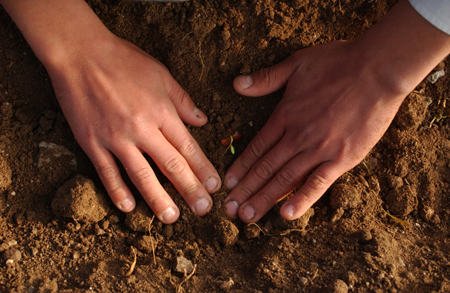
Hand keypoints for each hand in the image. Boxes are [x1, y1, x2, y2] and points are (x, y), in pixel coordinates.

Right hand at [48, 36, 220, 222]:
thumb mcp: (161, 74)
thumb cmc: (123, 60)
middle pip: (170, 165)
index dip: (203, 169)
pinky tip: (128, 207)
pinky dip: (117, 191)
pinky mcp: (91, 142)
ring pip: (140, 175)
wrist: (79, 53)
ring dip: (157, 199)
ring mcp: (115, 138)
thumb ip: (183, 101)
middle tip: (203, 210)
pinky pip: (106, 172)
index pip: (188, 147)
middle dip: (190, 190)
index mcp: (161, 111)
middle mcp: (141, 128)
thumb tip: (202, 121)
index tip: (215, 187)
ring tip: (170, 218)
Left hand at [222, 0, 449, 222]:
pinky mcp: (342, 159)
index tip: (228, 184)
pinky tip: (286, 216)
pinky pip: (318, 183)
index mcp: (285, 116)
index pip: (256, 148)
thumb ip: (265, 78)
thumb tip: (236, 84)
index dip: (240, 167)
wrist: (378, 70)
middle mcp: (298, 137)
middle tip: (230, 210)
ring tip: (247, 217)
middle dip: (246, 190)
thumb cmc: (338, 63)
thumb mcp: (296, 64)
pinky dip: (302, 200)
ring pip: (285, 179)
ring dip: (264, 199)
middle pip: (266, 168)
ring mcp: (320, 149)